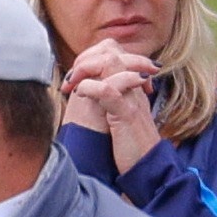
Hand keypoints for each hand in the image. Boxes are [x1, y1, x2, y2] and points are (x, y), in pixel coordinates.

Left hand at [61, 42, 160, 172]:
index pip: (110, 52)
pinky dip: (91, 88)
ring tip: (70, 87)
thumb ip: (107, 99)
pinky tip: (79, 93)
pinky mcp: (127, 114)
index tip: (71, 78)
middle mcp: (133, 86)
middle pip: (110, 51)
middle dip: (84, 60)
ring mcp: (131, 98)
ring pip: (110, 63)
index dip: (88, 58)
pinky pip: (108, 90)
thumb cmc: (131, 146)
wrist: (149, 166)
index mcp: (130, 85)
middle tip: (68, 81)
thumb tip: (84, 89)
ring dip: (84, 69)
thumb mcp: (119, 116)